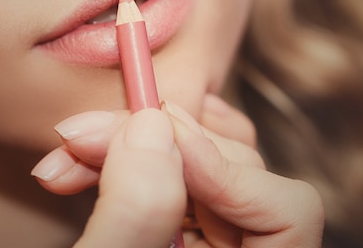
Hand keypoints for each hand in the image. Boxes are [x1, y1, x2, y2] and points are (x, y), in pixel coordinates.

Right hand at [31, 95, 323, 246]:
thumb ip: (135, 214)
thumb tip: (154, 127)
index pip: (290, 215)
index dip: (228, 170)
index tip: (156, 141)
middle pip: (236, 175)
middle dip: (159, 145)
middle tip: (85, 136)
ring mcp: (207, 245)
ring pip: (194, 166)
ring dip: (129, 147)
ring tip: (72, 151)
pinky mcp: (175, 230)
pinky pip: (165, 175)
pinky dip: (122, 161)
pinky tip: (79, 165)